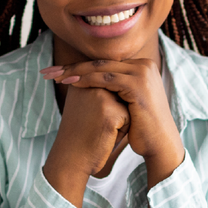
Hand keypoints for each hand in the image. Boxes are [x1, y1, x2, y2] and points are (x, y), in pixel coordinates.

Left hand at [41, 58, 183, 189]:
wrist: (159, 144)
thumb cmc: (141, 127)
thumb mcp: (126, 102)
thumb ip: (114, 88)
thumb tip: (89, 81)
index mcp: (142, 66)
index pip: (104, 63)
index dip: (79, 66)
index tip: (56, 72)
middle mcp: (144, 65)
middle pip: (101, 62)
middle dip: (72, 67)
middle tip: (48, 71)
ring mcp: (143, 73)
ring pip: (101, 68)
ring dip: (75, 72)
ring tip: (55, 77)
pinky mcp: (138, 85)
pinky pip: (106, 79)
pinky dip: (87, 80)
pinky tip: (70, 83)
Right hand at [42, 83, 130, 207]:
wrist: (71, 159)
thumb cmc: (80, 134)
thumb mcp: (85, 103)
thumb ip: (100, 89)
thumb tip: (124, 82)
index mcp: (82, 78)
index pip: (111, 87)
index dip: (104, 107)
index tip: (87, 118)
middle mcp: (90, 83)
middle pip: (120, 94)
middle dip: (114, 112)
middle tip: (93, 125)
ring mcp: (100, 97)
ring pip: (126, 105)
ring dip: (119, 120)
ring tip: (99, 130)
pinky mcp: (111, 112)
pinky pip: (129, 118)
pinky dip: (121, 131)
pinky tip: (104, 136)